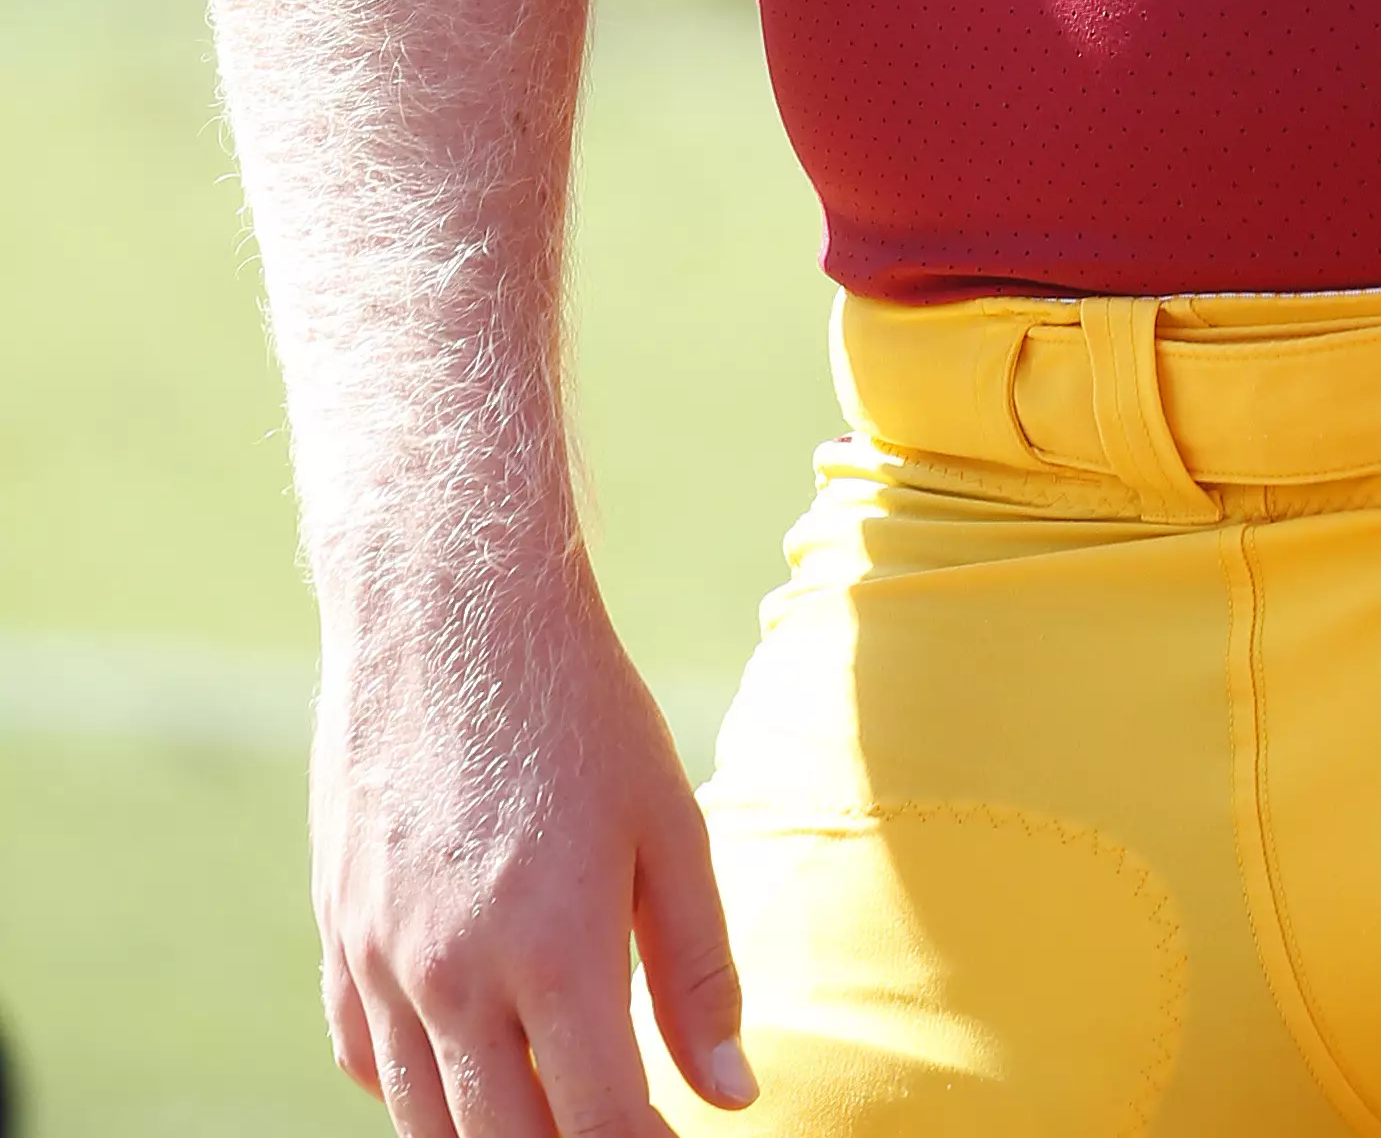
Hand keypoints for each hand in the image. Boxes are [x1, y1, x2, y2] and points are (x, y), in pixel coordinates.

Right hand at [314, 569, 752, 1133]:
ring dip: (490, 1132)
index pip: (600, 1126)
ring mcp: (381, 960)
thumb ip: (701, 970)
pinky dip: (414, 1087)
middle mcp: (455, 975)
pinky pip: (363, 1060)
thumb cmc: (581, 709)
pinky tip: (467, 1060)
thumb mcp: (671, 825)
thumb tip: (730, 1093)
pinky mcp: (336, 933)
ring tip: (551, 1103)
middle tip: (616, 1124)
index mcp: (556, 951)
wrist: (449, 608)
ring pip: (425, 1121)